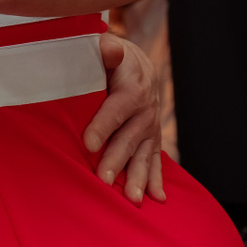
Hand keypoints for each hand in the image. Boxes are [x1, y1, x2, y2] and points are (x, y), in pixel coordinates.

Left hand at [83, 33, 165, 205]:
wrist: (137, 64)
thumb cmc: (112, 58)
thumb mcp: (107, 47)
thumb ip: (106, 48)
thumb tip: (110, 49)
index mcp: (133, 86)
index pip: (118, 107)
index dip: (104, 125)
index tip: (88, 144)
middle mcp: (146, 109)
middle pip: (130, 136)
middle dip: (117, 160)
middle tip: (103, 179)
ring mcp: (151, 126)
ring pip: (144, 153)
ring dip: (139, 177)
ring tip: (132, 199)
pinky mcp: (152, 138)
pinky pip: (155, 160)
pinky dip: (157, 180)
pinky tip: (158, 199)